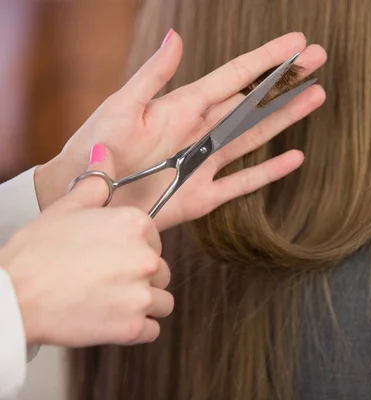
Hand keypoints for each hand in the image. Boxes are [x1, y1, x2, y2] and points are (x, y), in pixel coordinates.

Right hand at [0, 148, 172, 346]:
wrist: (14, 296)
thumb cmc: (37, 252)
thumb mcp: (65, 207)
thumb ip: (95, 182)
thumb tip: (104, 153)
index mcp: (136, 225)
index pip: (154, 240)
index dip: (132, 249)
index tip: (111, 256)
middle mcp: (147, 257)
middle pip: (160, 270)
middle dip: (139, 277)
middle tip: (106, 279)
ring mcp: (142, 294)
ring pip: (162, 301)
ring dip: (142, 303)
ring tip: (109, 300)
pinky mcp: (133, 327)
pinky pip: (152, 330)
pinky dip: (136, 329)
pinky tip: (110, 319)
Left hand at [35, 31, 326, 230]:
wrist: (87, 193)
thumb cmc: (97, 145)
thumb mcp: (122, 105)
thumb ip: (154, 75)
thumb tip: (177, 36)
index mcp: (185, 105)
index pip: (235, 75)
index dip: (267, 58)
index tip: (297, 43)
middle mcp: (203, 130)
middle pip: (254, 102)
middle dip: (287, 80)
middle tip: (319, 60)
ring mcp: (208, 163)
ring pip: (256, 135)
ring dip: (286, 117)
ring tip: (315, 96)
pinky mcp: (205, 195)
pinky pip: (243, 182)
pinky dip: (269, 171)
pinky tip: (295, 158)